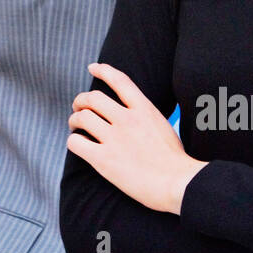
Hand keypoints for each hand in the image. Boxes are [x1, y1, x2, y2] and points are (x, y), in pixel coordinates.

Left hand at [66, 62, 205, 213]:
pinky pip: (76, 143)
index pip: (120, 80)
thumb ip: (145, 117)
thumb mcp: (163, 127)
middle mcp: (127, 120)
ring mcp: (114, 139)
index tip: (92, 67)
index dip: (103, 70)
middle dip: (80, 101)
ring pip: (81, 118)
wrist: (179, 184)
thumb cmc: (175, 161)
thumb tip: (131, 113)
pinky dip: (73, 141)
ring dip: (74, 120)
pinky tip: (78, 145)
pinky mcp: (104, 159)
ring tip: (74, 126)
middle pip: (93, 98)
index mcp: (144, 110)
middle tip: (77, 108)